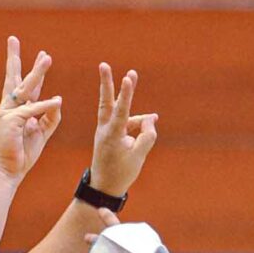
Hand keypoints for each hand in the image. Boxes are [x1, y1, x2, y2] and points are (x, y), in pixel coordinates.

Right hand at [0, 35, 62, 181]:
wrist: (5, 172)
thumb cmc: (19, 155)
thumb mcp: (40, 134)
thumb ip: (49, 118)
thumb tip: (57, 101)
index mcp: (16, 111)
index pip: (23, 86)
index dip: (32, 70)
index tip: (40, 55)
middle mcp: (10, 109)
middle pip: (16, 79)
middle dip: (17, 59)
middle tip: (17, 40)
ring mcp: (9, 113)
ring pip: (25, 88)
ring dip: (37, 73)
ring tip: (46, 58)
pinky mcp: (11, 121)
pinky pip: (32, 110)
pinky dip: (44, 105)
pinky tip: (56, 100)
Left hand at [88, 63, 157, 197]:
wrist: (103, 187)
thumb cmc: (121, 172)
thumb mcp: (139, 155)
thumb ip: (147, 135)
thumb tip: (150, 119)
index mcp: (112, 134)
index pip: (121, 109)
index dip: (127, 93)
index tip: (128, 78)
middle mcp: (106, 128)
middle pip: (106, 101)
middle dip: (107, 82)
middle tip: (103, 65)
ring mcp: (106, 130)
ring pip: (120, 112)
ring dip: (128, 104)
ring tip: (135, 99)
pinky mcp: (110, 133)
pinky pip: (126, 123)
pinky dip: (137, 124)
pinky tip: (150, 122)